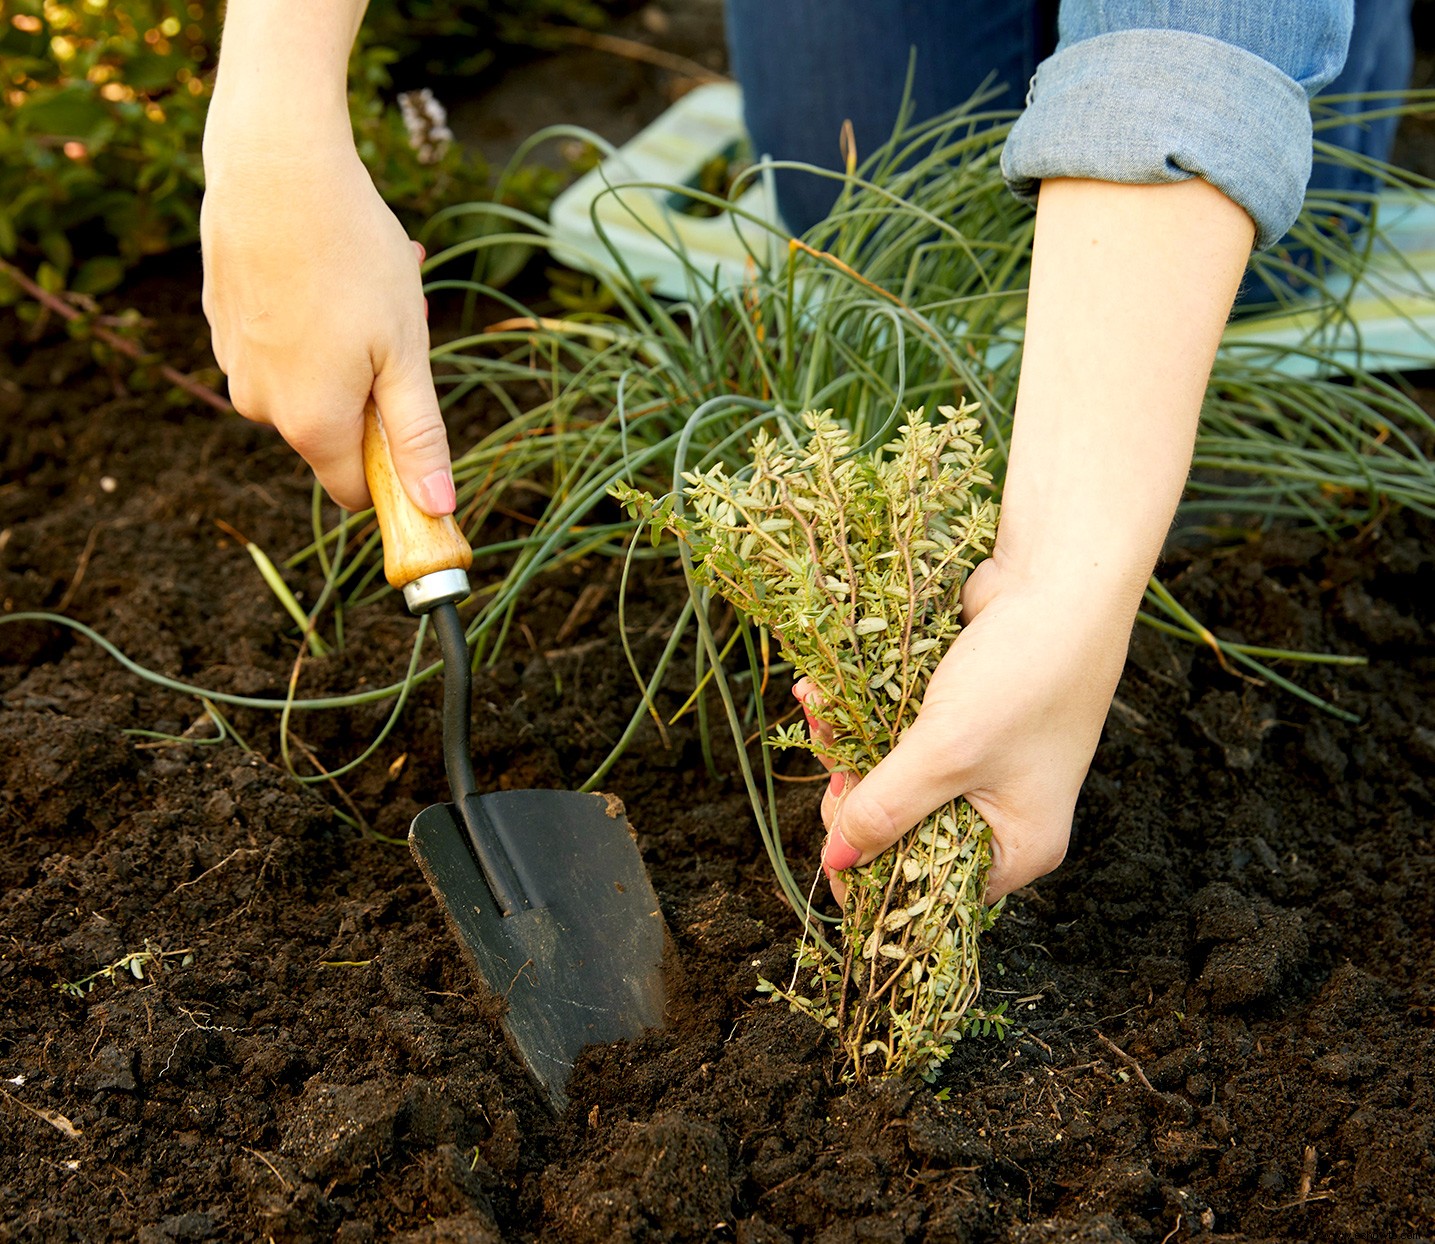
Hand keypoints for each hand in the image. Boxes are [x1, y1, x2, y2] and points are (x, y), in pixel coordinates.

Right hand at [200, 141, 452, 513]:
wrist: (275, 166)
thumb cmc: (353, 259)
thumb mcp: (404, 355)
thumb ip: (418, 438)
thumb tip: (436, 508)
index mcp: (310, 426)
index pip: (355, 491)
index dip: (392, 470)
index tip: (414, 418)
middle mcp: (260, 407)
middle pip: (337, 429)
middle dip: (374, 389)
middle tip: (396, 322)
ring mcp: (234, 363)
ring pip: (311, 380)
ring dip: (348, 349)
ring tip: (364, 285)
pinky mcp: (221, 321)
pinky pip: (282, 343)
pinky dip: (312, 320)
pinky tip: (325, 267)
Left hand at [801, 549, 1137, 902]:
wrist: (1058, 576)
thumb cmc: (1025, 673)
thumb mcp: (947, 753)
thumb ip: (886, 809)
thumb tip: (836, 861)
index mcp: (1016, 847)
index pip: (931, 891)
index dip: (874, 876)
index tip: (831, 846)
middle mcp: (998, 814)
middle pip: (903, 836)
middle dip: (855, 803)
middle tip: (835, 770)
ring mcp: (978, 765)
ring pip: (890, 781)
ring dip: (847, 750)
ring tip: (819, 716)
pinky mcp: (956, 719)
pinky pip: (894, 735)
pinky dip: (858, 717)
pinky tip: (823, 695)